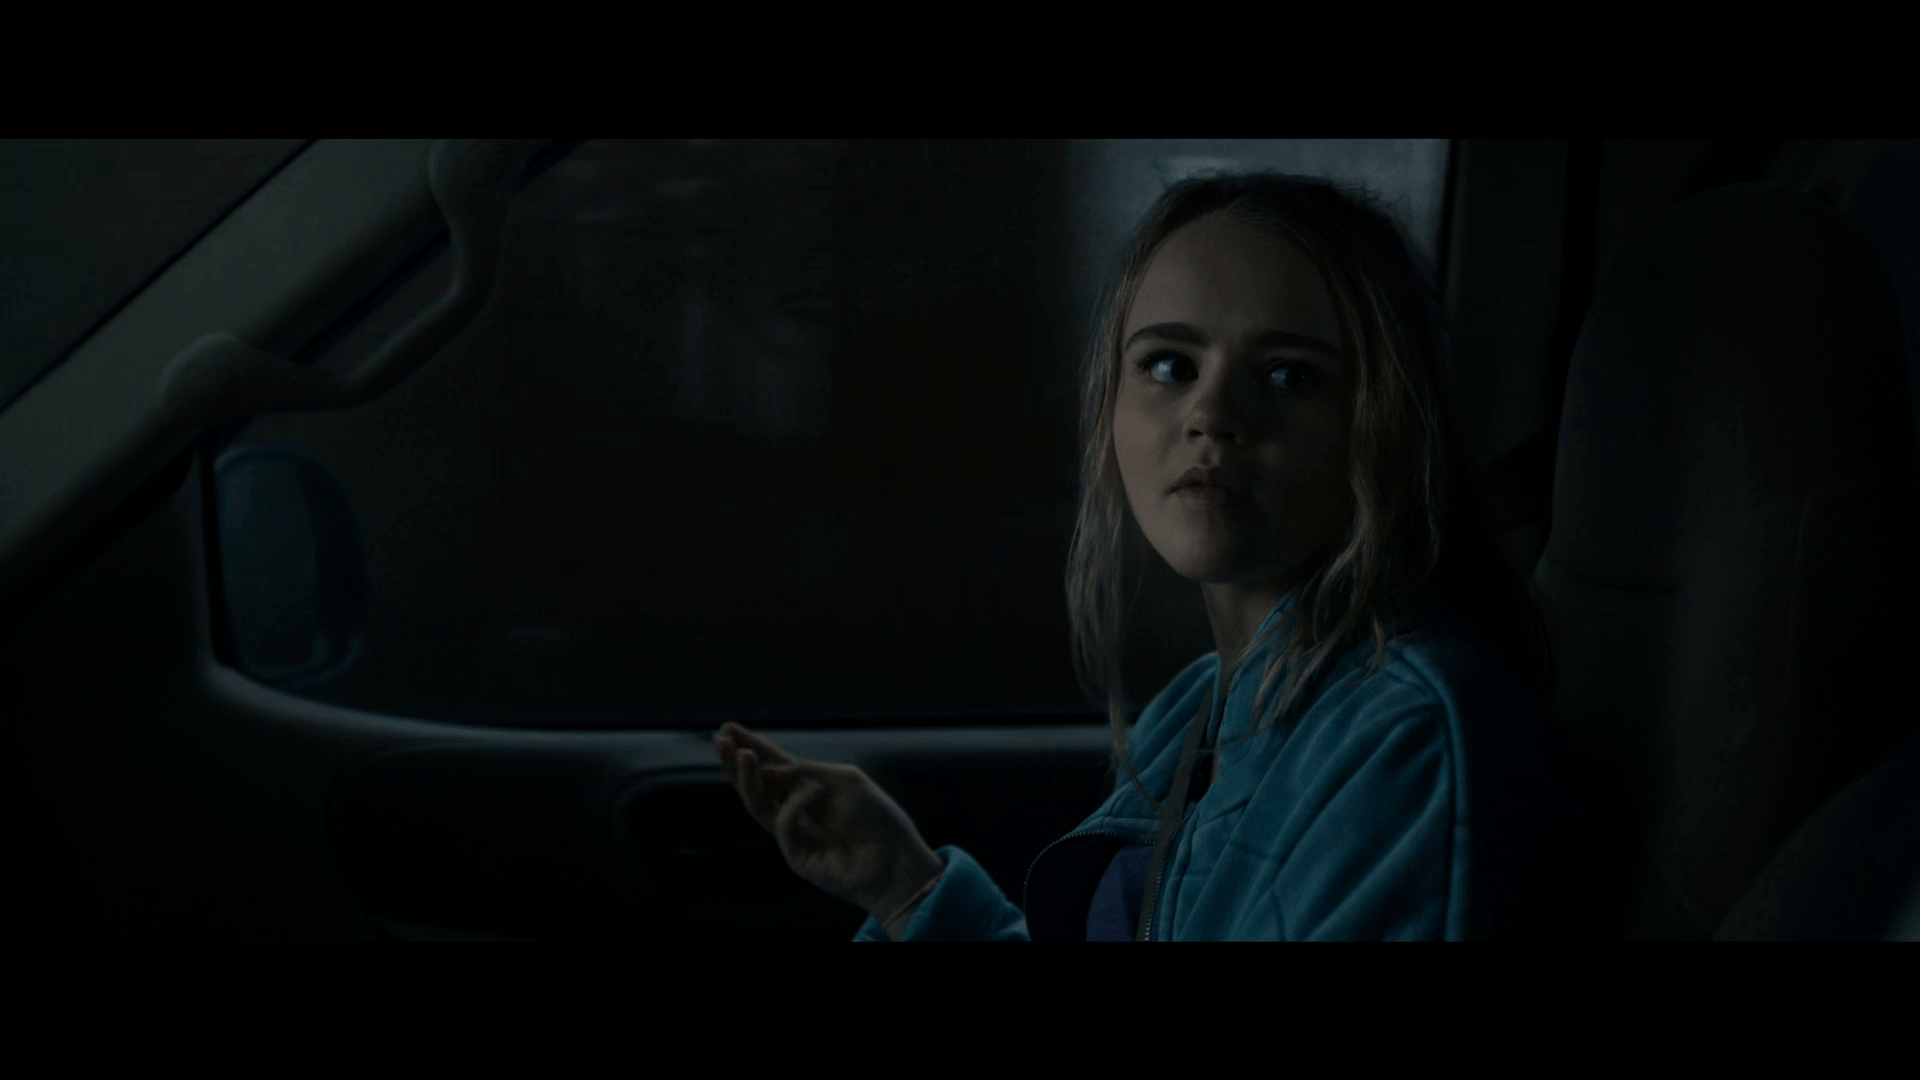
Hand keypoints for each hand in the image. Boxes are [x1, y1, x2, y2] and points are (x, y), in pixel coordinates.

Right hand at [712, 722, 943, 921]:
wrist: (897, 860)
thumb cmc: (878, 818)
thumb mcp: (843, 781)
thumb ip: (804, 772)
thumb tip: (767, 767)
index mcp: (811, 788)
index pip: (774, 765)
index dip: (752, 746)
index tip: (729, 728)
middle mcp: (798, 810)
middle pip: (757, 785)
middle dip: (736, 763)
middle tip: (721, 740)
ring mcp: (794, 835)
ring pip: (759, 806)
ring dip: (747, 779)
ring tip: (742, 755)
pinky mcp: (797, 857)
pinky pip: (783, 825)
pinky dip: (793, 805)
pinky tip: (811, 792)